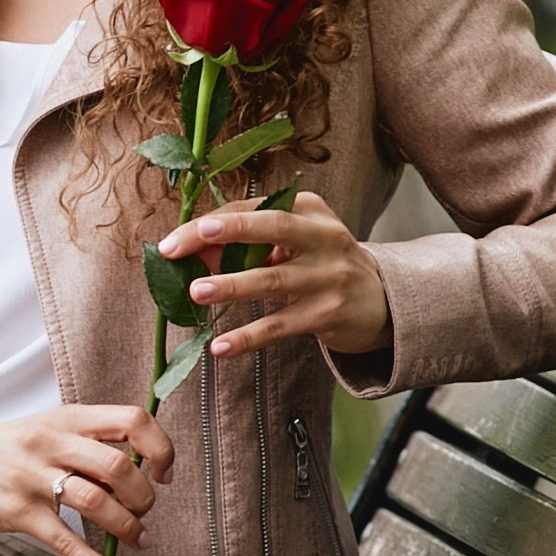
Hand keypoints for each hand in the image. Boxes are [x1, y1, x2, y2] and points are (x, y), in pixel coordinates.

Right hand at [0, 405, 173, 555]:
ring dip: (126, 527)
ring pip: (96, 501)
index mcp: (69, 418)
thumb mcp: (52, 430)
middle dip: (143, 497)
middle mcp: (52, 442)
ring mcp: (33, 477)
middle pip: (118, 466)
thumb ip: (93, 444)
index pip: (131, 420)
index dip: (159, 448)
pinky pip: (64, 540)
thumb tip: (143, 474)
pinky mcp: (18, 512)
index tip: (164, 474)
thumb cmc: (12, 450)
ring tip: (138, 541)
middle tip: (144, 513)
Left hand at [159, 189, 390, 362]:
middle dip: (231, 231)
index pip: (255, 209)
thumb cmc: (321, 264)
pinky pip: (280, 326)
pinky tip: (220, 346)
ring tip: (196, 292)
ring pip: (274, 279)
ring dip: (233, 285)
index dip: (213, 223)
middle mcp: (324, 237)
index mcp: (310, 210)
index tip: (174, 241)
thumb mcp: (295, 243)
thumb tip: (192, 254)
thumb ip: (249, 242)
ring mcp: (329, 276)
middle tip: (192, 239)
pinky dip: (248, 337)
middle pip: (274, 228)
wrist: (380, 302)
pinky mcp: (328, 314)